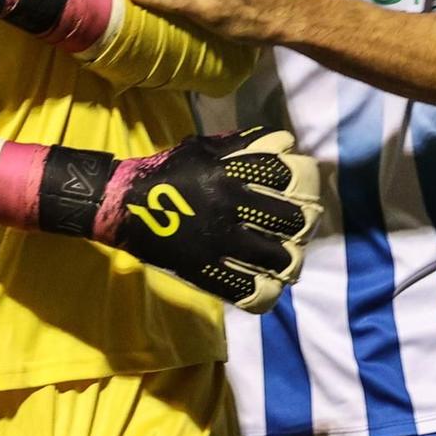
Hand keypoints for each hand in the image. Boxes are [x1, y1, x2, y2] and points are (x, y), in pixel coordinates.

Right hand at [45, 128, 322, 312]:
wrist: (127, 206)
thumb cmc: (169, 172)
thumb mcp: (205, 147)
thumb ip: (244, 145)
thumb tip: (284, 144)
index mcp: (232, 174)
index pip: (292, 176)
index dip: (308, 181)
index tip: (303, 188)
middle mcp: (232, 208)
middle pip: (296, 221)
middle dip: (304, 224)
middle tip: (297, 227)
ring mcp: (222, 244)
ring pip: (282, 259)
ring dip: (289, 259)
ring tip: (284, 257)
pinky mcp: (208, 273)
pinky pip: (252, 291)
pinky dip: (267, 291)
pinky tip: (266, 283)